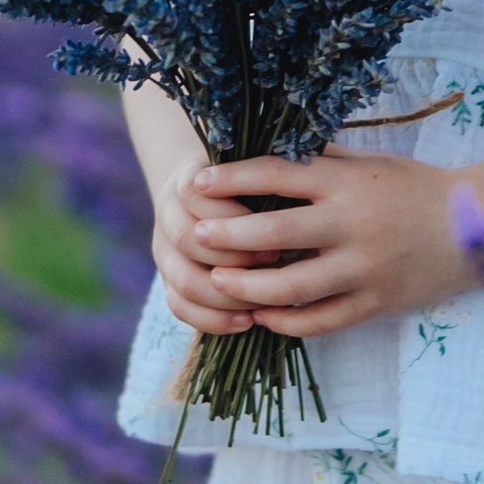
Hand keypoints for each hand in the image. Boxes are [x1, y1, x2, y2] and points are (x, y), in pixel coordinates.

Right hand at [147, 149, 260, 340]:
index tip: (278, 218)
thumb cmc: (252, 176)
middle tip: (276, 258)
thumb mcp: (262, 164)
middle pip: (188, 238)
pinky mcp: (169, 280)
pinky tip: (246, 321)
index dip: (234, 211)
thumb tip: (319, 162)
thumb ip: (277, 168)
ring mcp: (164, 250)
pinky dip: (212, 320)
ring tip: (265, 298)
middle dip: (234, 254)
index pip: (198, 193)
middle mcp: (168, 213)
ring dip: (226, 294)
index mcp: (189, 178)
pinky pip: (180, 307)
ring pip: (184, 281)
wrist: (209, 193)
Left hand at [184, 150, 467, 337]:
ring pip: (292, 286)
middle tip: (197, 235)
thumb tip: (265, 150)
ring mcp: (365, 268)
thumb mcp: (371, 162)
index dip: (232, 178)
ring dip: (248, 286)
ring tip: (220, 282)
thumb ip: (322, 160)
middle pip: (274, 231)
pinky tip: (262, 316)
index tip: (198, 182)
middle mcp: (353, 224)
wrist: (478, 228)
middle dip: (228, 234)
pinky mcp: (377, 303)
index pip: (277, 175)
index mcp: (348, 182)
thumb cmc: (416, 188)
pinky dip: (287, 321)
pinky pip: (322, 320)